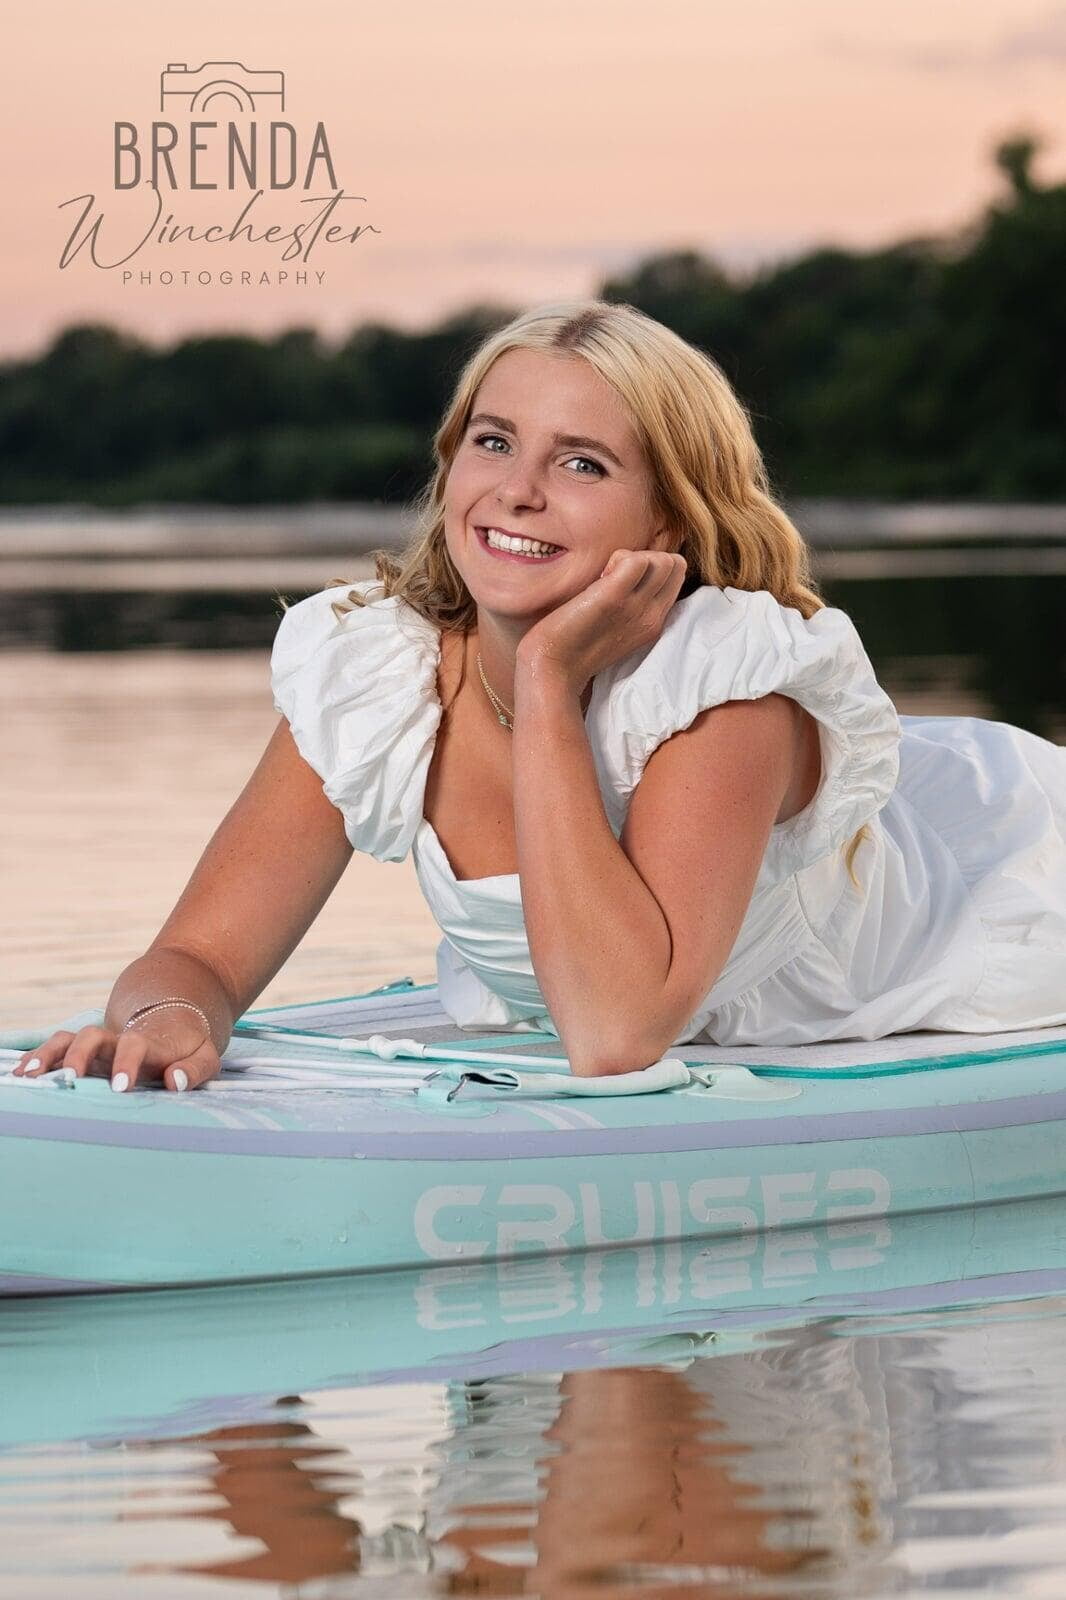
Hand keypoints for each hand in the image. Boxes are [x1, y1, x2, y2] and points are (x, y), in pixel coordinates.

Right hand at [12, 1014, 221, 1092]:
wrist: (172, 1017)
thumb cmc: (188, 1045)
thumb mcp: (205, 1055)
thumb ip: (196, 1069)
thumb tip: (175, 1082)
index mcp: (148, 1041)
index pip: (135, 1046)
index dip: (127, 1063)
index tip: (120, 1087)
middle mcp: (117, 1039)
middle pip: (92, 1036)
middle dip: (79, 1055)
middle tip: (71, 1078)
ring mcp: (96, 1045)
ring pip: (67, 1040)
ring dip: (48, 1055)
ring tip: (30, 1076)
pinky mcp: (83, 1051)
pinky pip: (55, 1049)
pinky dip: (38, 1059)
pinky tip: (21, 1074)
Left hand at [516, 549, 687, 695]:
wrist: (554, 668)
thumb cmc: (576, 646)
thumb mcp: (619, 628)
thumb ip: (633, 606)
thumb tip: (631, 574)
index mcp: (655, 622)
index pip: (676, 575)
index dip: (651, 567)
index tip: (624, 581)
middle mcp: (652, 615)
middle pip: (676, 564)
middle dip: (647, 557)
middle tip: (616, 575)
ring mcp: (636, 607)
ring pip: (663, 560)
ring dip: (633, 556)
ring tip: (607, 576)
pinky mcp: (614, 597)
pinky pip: (636, 561)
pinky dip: (618, 558)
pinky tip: (600, 577)